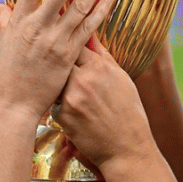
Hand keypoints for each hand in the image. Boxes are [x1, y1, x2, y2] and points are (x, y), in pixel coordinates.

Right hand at [0, 0, 113, 122]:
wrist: (11, 107)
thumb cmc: (5, 78)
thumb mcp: (4, 46)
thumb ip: (6, 22)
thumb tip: (1, 5)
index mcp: (19, 21)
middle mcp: (37, 26)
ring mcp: (54, 40)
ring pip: (79, 5)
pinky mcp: (68, 56)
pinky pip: (88, 29)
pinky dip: (100, 12)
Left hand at [52, 37, 156, 172]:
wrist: (127, 149)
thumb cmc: (128, 111)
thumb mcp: (119, 77)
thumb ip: (101, 54)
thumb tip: (89, 32)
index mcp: (99, 67)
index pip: (74, 42)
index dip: (69, 42)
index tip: (65, 41)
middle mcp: (83, 80)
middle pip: (59, 59)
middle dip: (60, 61)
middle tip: (62, 64)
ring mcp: (71, 99)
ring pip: (54, 80)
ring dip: (58, 82)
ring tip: (70, 89)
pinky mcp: (62, 116)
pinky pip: (53, 101)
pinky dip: (59, 103)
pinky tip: (73, 110)